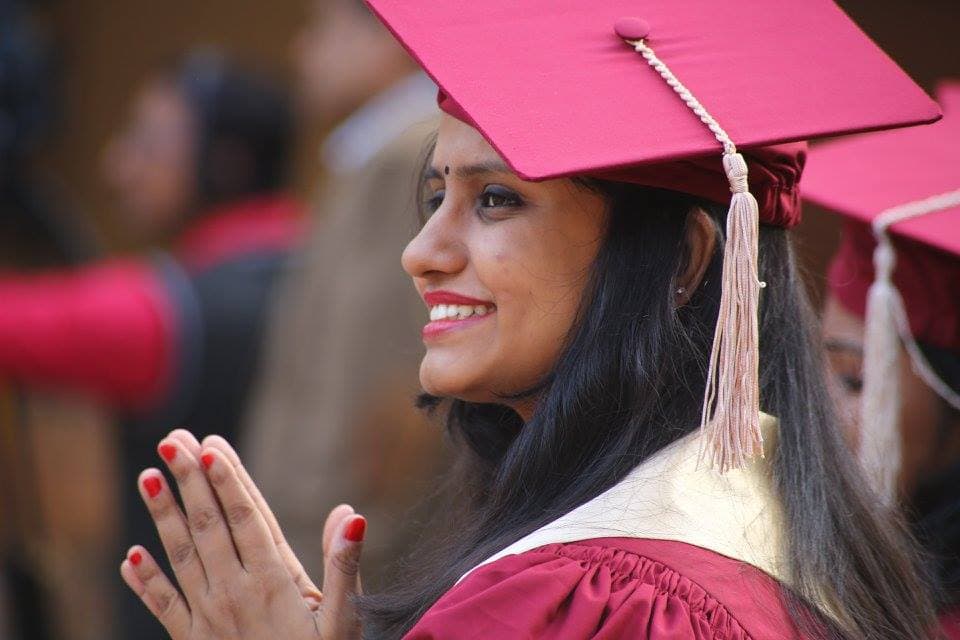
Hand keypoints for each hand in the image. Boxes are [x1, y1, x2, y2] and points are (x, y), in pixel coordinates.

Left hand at [119, 431, 365, 638]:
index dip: (228, 481)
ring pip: (182, 555)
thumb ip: (344, 566)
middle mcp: (234, 592)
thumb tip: (351, 514)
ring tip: (147, 475)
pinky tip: (130, 557)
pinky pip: (165, 607)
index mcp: (272, 582)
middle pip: (208, 525)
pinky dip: (146, 583)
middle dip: (190, 480)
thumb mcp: (344, 622)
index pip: (245, 519)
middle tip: (173, 439)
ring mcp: (209, 617)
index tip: (210, 447)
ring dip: (163, 515)